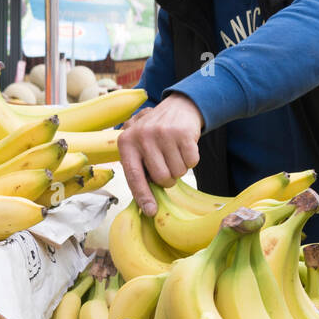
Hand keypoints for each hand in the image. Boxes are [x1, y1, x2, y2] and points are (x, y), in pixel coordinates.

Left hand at [116, 93, 203, 215]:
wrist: (178, 106)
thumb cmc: (155, 133)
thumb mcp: (138, 144)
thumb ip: (137, 168)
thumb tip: (144, 204)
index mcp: (126, 142)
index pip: (134, 176)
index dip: (143, 196)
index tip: (151, 211)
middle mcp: (143, 136)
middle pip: (161, 177)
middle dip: (169, 178)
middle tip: (168, 165)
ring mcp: (163, 134)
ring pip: (178, 172)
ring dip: (180, 168)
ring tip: (175, 152)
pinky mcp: (183, 133)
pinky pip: (192, 162)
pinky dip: (191, 160)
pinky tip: (185, 147)